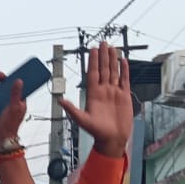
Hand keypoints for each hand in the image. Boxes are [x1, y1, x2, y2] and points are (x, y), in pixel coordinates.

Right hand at [0, 72, 25, 148]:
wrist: (0, 136)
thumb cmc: (11, 124)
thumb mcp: (15, 107)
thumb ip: (16, 93)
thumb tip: (19, 80)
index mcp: (18, 100)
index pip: (17, 87)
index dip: (16, 79)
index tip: (14, 72)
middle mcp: (8, 100)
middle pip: (4, 86)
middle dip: (1, 80)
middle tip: (0, 75)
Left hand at [62, 42, 133, 158]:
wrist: (112, 140)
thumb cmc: (97, 132)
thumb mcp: (82, 120)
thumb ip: (72, 109)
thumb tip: (60, 100)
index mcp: (93, 94)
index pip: (93, 73)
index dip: (93, 61)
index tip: (93, 49)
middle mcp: (103, 91)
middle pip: (104, 69)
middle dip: (103, 56)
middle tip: (103, 43)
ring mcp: (114, 92)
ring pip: (114, 72)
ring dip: (113, 60)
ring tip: (112, 48)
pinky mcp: (124, 96)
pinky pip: (124, 80)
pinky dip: (124, 70)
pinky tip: (123, 61)